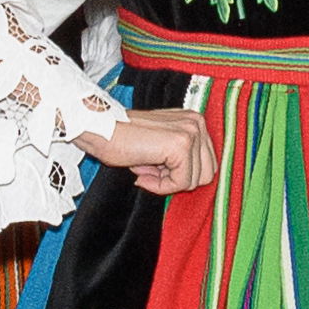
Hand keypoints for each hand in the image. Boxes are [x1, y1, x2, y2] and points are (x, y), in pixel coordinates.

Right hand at [77, 95, 216, 194]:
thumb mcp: (160, 147)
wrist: (100, 129)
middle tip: (150, 172)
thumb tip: (191, 181)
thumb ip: (179, 158)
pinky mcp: (181, 144)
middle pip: (208, 174)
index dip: (181, 175)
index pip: (207, 164)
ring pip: (196, 180)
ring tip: (144, 170)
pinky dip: (160, 186)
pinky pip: (181, 182)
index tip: (156, 170)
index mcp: (194, 121)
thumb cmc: (123, 139)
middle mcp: (197, 122)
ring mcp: (191, 132)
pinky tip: (141, 174)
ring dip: (166, 183)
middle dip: (178, 180)